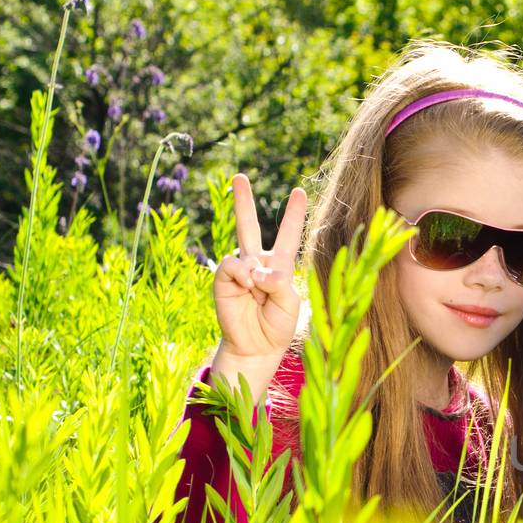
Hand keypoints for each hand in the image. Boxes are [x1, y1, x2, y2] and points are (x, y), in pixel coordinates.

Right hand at [212, 172, 306, 365]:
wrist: (256, 346)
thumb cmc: (277, 325)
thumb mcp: (290, 303)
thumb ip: (278, 282)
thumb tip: (256, 271)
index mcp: (280, 265)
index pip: (288, 235)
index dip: (293, 214)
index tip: (298, 191)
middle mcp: (258, 262)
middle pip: (249, 226)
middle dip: (243, 201)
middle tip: (239, 176)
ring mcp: (240, 269)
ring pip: (244, 248)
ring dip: (257, 272)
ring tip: (259, 292)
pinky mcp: (223, 278)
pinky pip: (232, 265)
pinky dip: (243, 275)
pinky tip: (248, 287)